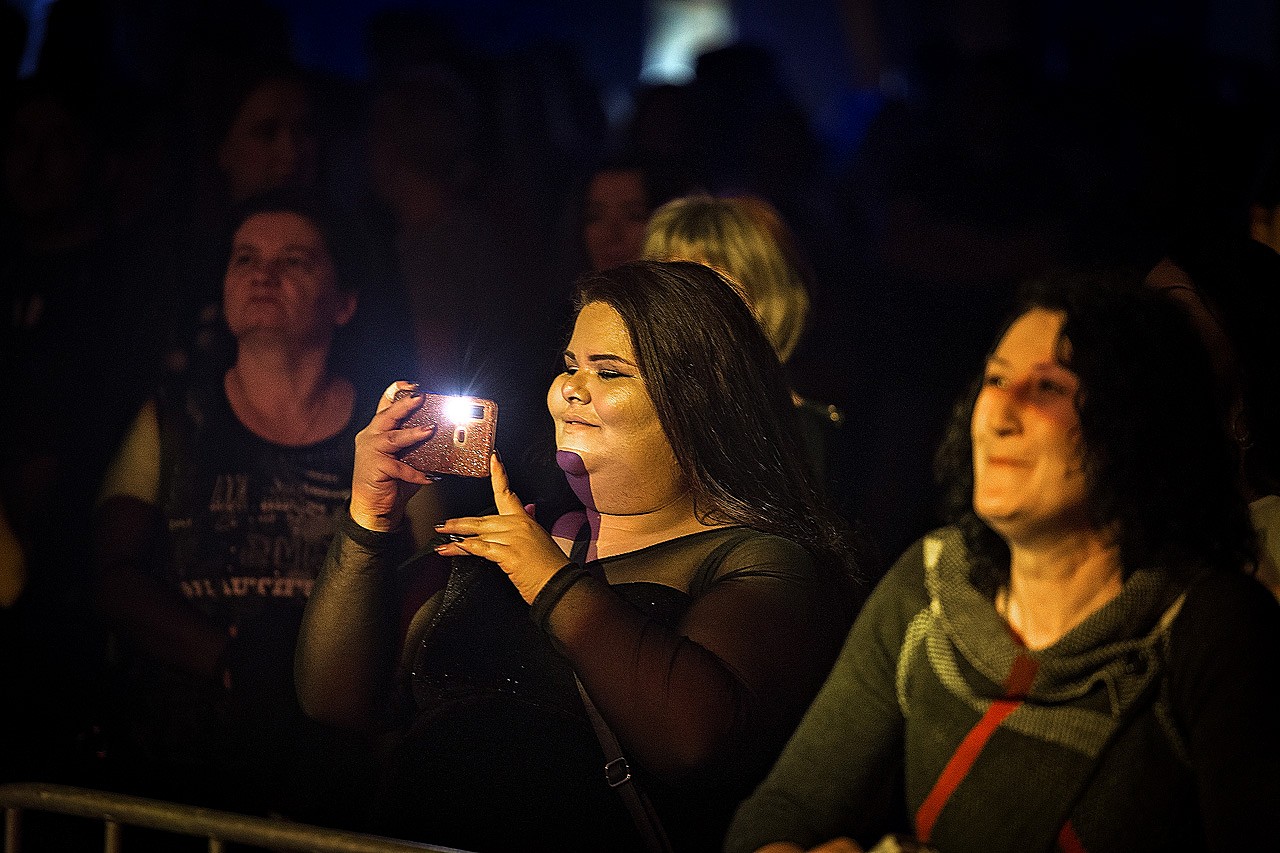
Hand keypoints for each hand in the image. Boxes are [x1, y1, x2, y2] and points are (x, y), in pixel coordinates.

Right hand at [349, 381, 438, 531]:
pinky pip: (399, 467)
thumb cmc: (391, 483)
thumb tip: (446, 437)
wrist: (374, 509)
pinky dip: (416, 472)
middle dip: (405, 404)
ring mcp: (370, 452)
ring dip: (413, 433)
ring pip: (392, 437)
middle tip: (421, 397)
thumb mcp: (406, 459)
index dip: (397, 391)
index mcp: (377, 431)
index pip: (385, 405)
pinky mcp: (374, 468)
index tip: (412, 384)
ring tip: (430, 429)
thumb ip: (418, 446)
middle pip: (387, 415)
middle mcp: (370, 437)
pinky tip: (428, 477)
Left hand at [433, 452, 570, 603]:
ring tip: (442, 544)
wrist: (560, 584)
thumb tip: (529, 508)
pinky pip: (481, 548)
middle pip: (483, 519)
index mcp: (525, 519)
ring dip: (457, 540)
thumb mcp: (540, 539)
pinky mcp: (509, 554)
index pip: (508, 493)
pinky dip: (464, 548)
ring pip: (478, 534)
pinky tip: (453, 549)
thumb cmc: (550, 567)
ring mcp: (513, 539)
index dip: (499, 474)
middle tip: (442, 524)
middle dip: (459, 523)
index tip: (493, 458)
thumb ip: (530, 521)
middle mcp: (518, 525)